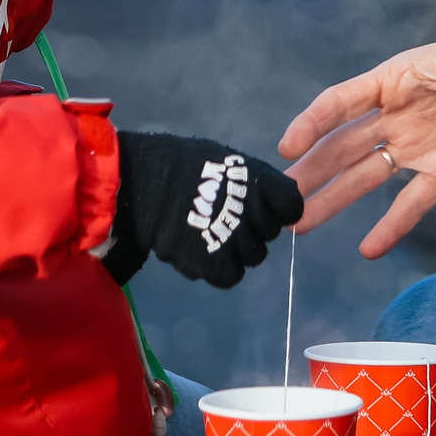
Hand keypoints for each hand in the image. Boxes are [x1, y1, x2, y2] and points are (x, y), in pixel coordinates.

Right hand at [107, 131, 303, 288]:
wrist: (143, 180)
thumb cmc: (182, 164)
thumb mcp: (225, 160)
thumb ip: (253, 182)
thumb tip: (271, 203)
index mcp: (259, 181)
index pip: (291, 205)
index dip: (280, 208)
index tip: (262, 207)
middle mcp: (253, 211)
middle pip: (271, 233)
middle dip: (254, 228)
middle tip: (226, 217)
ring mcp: (234, 240)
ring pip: (253, 257)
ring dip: (237, 250)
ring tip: (211, 235)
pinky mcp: (212, 264)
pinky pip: (230, 276)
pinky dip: (220, 268)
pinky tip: (204, 253)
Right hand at [278, 12, 435, 259]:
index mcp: (399, 77)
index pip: (345, 101)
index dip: (314, 122)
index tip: (286, 147)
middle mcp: (400, 113)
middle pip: (346, 144)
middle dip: (313, 170)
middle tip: (282, 199)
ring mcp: (420, 143)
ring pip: (368, 175)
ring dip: (336, 199)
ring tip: (301, 226)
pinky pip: (414, 202)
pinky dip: (393, 225)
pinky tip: (368, 250)